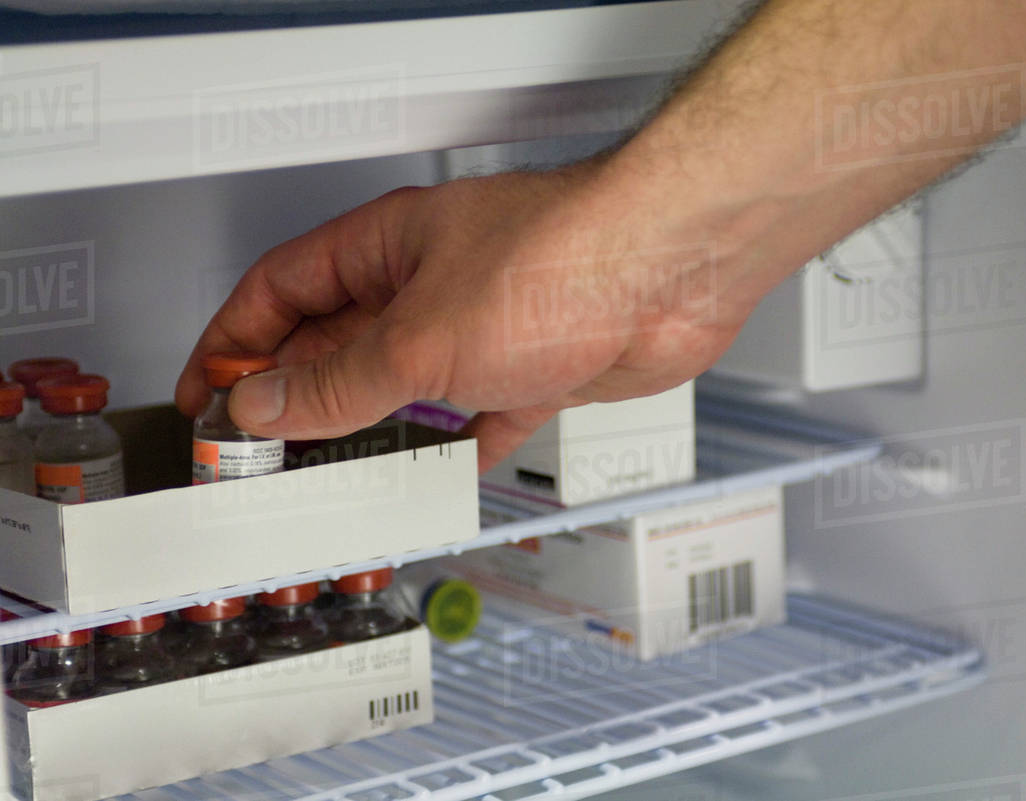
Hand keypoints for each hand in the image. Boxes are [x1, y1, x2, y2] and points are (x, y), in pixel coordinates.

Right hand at [175, 159, 757, 470]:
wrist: (671, 271)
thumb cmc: (562, 259)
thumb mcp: (420, 338)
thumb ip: (342, 381)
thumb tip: (270, 405)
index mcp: (385, 250)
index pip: (280, 291)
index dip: (235, 343)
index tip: (207, 393)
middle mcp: (429, 283)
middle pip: (338, 342)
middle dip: (297, 396)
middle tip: (261, 453)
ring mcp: (483, 326)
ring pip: (406, 384)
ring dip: (371, 428)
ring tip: (334, 474)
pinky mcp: (534, 366)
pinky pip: (480, 412)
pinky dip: (455, 444)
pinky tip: (436, 472)